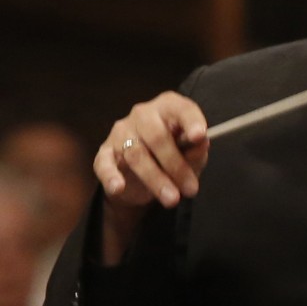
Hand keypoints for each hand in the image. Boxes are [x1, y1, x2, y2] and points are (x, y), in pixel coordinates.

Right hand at [93, 92, 208, 262]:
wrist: (144, 176)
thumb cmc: (175, 155)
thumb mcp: (193, 154)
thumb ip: (197, 149)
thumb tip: (201, 142)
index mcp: (169, 106)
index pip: (182, 109)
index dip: (191, 121)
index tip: (199, 136)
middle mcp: (144, 113)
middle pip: (157, 136)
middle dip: (175, 165)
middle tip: (190, 189)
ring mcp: (121, 131)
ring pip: (136, 154)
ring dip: (155, 179)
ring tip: (172, 199)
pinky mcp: (105, 152)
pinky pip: (104, 163)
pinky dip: (111, 176)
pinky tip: (118, 187)